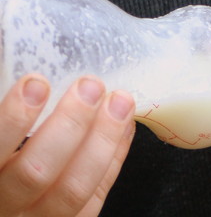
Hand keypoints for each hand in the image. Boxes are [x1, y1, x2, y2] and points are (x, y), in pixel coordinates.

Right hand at [0, 74, 134, 216]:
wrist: (10, 200)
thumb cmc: (6, 155)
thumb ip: (8, 118)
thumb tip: (32, 80)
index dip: (14, 119)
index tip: (36, 83)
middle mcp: (6, 205)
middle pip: (36, 173)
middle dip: (70, 124)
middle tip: (91, 86)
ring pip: (73, 190)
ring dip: (102, 140)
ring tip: (120, 101)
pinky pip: (93, 199)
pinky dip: (113, 159)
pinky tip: (124, 127)